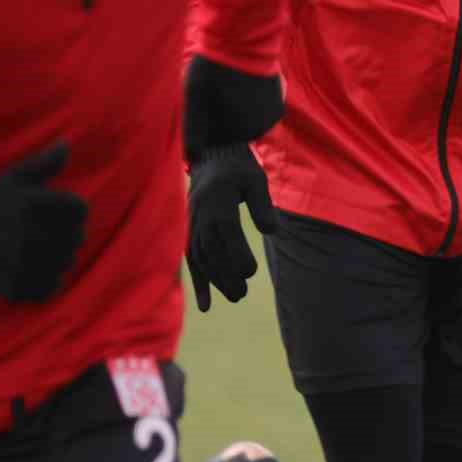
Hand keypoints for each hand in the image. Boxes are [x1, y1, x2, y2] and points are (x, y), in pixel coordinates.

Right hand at [0, 142, 87, 302]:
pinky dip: (50, 279)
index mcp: (30, 205)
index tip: (61, 211)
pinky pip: (52, 286)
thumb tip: (67, 144)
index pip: (80, 209)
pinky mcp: (16, 287)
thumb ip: (44, 163)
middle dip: (69, 232)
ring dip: (61, 256)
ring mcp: (21, 264)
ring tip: (41, 248)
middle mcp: (27, 235)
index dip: (74, 209)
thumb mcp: (15, 178)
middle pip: (77, 237)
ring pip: (67, 262)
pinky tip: (35, 267)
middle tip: (49, 231)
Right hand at [186, 143, 277, 310]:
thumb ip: (262, 204)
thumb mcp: (256, 180)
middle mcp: (201, 216)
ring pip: (200, 258)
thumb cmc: (239, 168)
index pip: (226, 233)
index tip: (251, 272)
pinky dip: (198, 282)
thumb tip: (271, 231)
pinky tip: (205, 306)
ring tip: (235, 296)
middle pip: (211, 251)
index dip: (236, 254)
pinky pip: (191, 259)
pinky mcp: (189, 231)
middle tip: (242, 294)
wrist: (211, 156)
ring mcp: (192, 224)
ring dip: (215, 280)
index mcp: (218, 203)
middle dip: (225, 274)